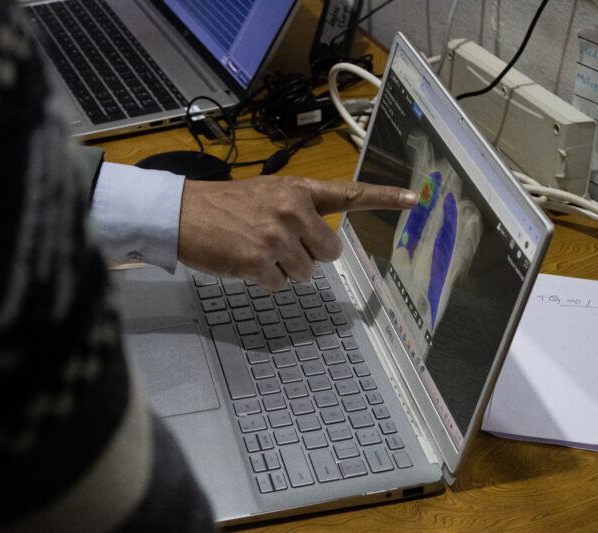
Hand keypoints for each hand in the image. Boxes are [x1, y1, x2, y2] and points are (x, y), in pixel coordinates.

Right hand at [178, 175, 417, 289]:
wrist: (182, 214)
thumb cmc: (226, 205)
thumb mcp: (268, 192)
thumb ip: (300, 208)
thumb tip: (322, 244)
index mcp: (298, 190)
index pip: (349, 193)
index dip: (384, 197)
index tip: (414, 199)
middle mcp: (293, 211)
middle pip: (329, 253)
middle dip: (309, 255)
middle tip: (279, 243)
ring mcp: (276, 237)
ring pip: (305, 273)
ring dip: (284, 268)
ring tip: (256, 248)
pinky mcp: (258, 262)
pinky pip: (279, 284)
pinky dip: (264, 280)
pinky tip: (245, 261)